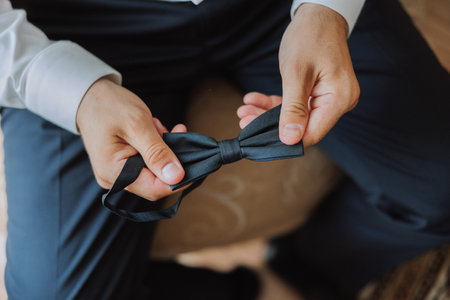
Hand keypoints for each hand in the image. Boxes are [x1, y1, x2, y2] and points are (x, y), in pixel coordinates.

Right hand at [76, 78, 185, 200]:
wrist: (89, 96)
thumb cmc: (109, 106)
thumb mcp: (137, 125)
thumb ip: (157, 152)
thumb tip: (177, 177)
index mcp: (114, 173)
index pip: (155, 189)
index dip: (178, 179)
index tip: (196, 161)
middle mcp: (114, 179)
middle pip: (156, 181)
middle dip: (170, 157)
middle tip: (173, 131)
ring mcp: (119, 173)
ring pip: (155, 170)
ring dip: (163, 148)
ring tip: (155, 126)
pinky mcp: (124, 165)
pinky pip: (148, 162)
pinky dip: (156, 146)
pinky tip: (152, 129)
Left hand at [238, 4, 359, 145]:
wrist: (318, 15)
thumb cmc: (310, 37)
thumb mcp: (296, 74)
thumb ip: (293, 108)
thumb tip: (290, 139)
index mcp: (339, 99)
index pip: (312, 133)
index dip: (284, 139)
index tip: (256, 134)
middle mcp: (338, 102)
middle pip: (302, 126)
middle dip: (270, 124)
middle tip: (244, 119)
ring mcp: (329, 98)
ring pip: (295, 117)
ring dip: (268, 114)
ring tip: (245, 109)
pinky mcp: (319, 93)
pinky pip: (296, 105)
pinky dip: (275, 104)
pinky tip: (255, 100)